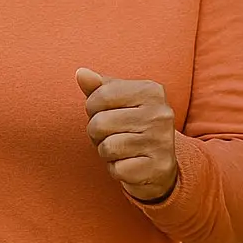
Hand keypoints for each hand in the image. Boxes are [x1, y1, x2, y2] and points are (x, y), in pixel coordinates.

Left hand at [77, 68, 178, 202]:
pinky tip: (130, 165)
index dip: (93, 108)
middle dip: (96, 133)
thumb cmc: (133, 128)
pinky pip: (117, 169)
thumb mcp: (119, 103)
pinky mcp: (158, 167)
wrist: (160, 165)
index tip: (106, 115)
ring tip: (122, 150)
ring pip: (107, 147)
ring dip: (106, 152)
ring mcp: (161, 141)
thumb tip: (81, 73)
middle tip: (113, 136)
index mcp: (151, 91)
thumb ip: (100, 88)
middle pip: (100, 122)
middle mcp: (160, 113)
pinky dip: (116, 169)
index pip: (101, 95)